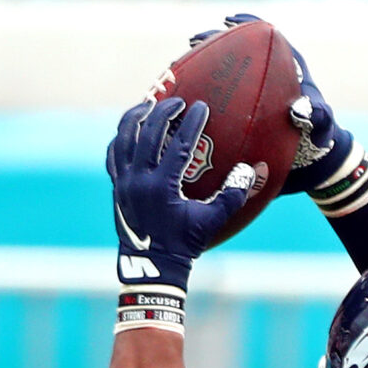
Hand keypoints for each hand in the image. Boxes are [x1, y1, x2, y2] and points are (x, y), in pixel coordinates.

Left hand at [105, 96, 253, 290]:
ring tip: (149, 105)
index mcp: (162, 187)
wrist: (151, 266)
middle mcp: (139, 180)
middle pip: (147, 132)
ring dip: (136, 117)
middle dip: (163, 111)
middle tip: (177, 101)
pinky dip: (122, 136)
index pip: (177, 145)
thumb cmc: (184, 244)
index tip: (201, 107)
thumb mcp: (211, 222)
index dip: (191, 123)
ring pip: (124, 137)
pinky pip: (114, 152)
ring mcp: (123, 182)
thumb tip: (253, 170)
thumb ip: (233, 196)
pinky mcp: (116, 185)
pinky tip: (132, 129)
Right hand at [191, 12, 353, 196]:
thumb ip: (317, 116)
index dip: (246, 26)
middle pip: (234, 52)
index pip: (263, 40)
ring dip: (198, 69)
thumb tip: (301, 110)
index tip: (230, 22)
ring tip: (178, 66)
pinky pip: (214, 105)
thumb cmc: (318, 140)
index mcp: (283, 71)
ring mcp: (247, 98)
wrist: (309, 165)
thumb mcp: (321, 128)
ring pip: (219, 76)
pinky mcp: (237, 117)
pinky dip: (198, 101)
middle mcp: (262, 80)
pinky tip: (179, 102)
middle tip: (195, 43)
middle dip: (213, 43)